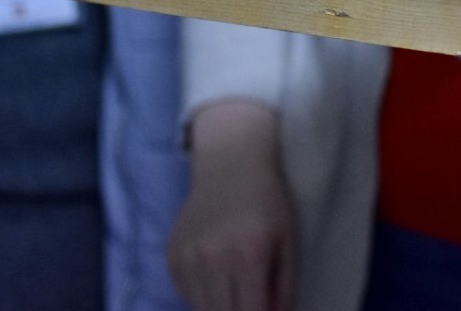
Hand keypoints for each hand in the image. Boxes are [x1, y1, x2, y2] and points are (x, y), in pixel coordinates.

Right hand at [168, 101, 296, 310]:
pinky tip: (217, 277)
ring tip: (236, 290)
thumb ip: (284, 287)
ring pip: (201, 309)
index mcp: (248, 255)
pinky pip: (186, 294)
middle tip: (250, 300)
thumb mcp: (289, 241)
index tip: (264, 309)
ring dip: (220, 307)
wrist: (229, 164)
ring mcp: (187, 258)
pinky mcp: (171, 256)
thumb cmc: (267, 202)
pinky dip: (203, 297)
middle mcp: (212, 259)